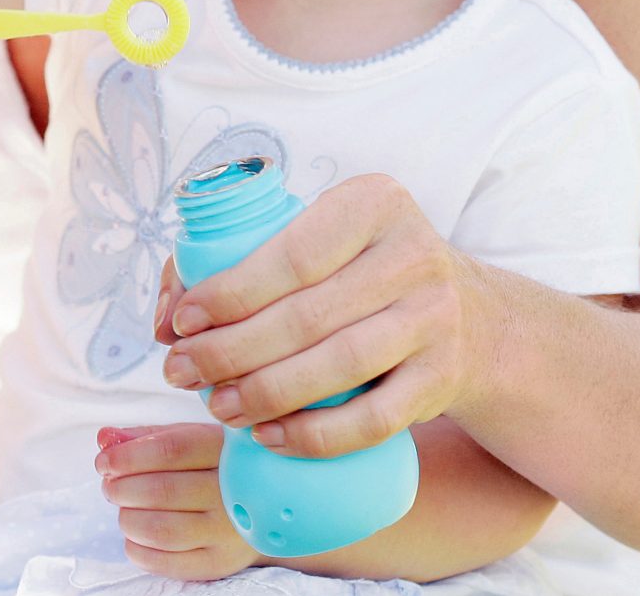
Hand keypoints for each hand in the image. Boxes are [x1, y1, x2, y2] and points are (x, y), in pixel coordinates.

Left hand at [95, 423, 257, 580]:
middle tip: (110, 485)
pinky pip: (168, 563)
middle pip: (163, 491)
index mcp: (227, 451)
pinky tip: (134, 536)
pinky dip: (138, 550)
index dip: (128, 456)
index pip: (171, 449)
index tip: (104, 461)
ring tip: (123, 508)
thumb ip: (144, 437)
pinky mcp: (220, 563)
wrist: (259, 508)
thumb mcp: (187, 439)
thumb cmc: (211, 467)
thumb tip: (105, 438)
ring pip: (163, 530)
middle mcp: (234, 492)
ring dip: (128, 519)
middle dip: (122, 488)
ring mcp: (229, 532)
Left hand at [153, 173, 491, 456]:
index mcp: (375, 203)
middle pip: (305, 315)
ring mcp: (436, 319)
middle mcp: (413, 255)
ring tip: (217, 406)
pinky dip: (314, 435)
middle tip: (180, 372)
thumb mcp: (321, 241)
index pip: (291, 254)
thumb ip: (237, 262)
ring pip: (336, 367)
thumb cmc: (361, 272)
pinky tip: (270, 437)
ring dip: (264, 395)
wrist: (474, 318)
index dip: (228, 293)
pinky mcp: (442, 379)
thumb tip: (165, 318)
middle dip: (229, 351)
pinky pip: (373, 420)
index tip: (181, 322)